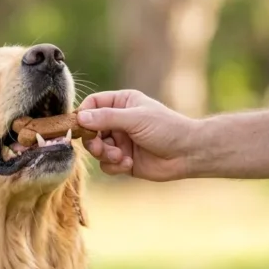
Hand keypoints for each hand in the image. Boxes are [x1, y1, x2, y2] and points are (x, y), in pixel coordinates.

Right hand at [76, 90, 193, 181]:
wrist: (187, 153)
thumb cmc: (166, 128)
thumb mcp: (135, 118)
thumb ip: (107, 117)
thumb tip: (80, 117)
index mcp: (122, 103)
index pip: (93, 104)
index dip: (84, 115)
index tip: (81, 126)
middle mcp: (118, 121)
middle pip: (90, 129)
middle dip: (94, 141)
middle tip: (100, 147)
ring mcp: (120, 141)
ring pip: (97, 149)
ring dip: (105, 154)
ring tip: (119, 156)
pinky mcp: (123, 160)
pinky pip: (106, 164)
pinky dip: (114, 165)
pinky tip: (128, 164)